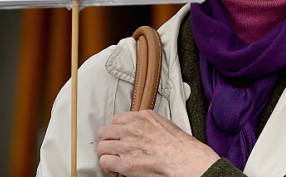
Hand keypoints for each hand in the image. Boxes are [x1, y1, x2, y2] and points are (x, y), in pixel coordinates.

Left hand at [97, 110, 219, 176]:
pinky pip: (105, 162)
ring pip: (102, 147)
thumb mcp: (164, 123)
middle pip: (105, 132)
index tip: (119, 135)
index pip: (117, 119)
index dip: (117, 129)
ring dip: (107, 153)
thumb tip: (141, 129)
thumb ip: (148, 123)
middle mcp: (132, 129)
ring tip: (114, 158)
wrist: (184, 159)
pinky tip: (114, 168)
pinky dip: (108, 166)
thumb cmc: (179, 145)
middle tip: (113, 147)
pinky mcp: (124, 163)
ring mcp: (127, 146)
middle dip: (108, 140)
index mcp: (142, 117)